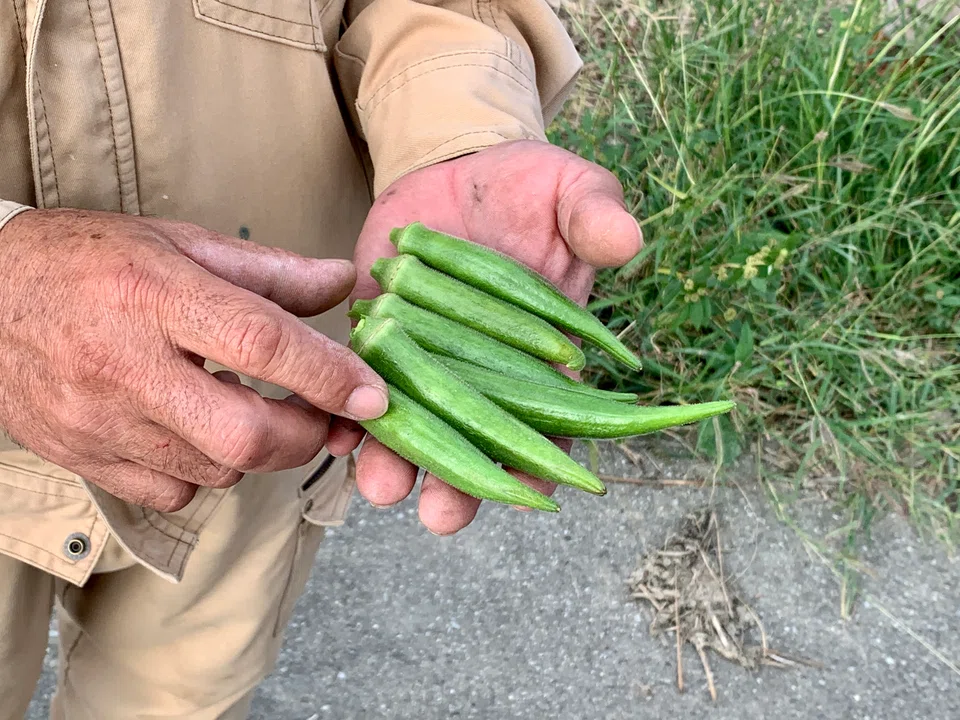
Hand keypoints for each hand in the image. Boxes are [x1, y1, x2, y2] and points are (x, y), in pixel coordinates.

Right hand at [0, 209, 386, 511]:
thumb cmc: (89, 262)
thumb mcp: (182, 244)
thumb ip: (270, 271)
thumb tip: (345, 281)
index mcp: (156, 295)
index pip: (260, 342)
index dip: (328, 375)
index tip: (373, 396)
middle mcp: (125, 364)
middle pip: (244, 434)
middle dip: (304, 436)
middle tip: (322, 417)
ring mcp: (99, 421)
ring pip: (216, 471)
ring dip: (256, 451)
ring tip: (252, 409)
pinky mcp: (83, 457)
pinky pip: (172, 492)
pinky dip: (205, 471)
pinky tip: (197, 432)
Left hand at [327, 140, 641, 533]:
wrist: (457, 170)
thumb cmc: (529, 187)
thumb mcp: (570, 190)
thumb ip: (595, 215)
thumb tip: (626, 240)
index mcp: (540, 356)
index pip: (550, 422)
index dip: (546, 463)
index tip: (538, 498)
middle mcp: (481, 373)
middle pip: (475, 442)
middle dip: (460, 485)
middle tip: (443, 515)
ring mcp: (425, 361)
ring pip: (414, 426)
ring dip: (397, 462)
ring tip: (382, 485)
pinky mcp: (377, 339)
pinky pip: (359, 385)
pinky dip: (347, 413)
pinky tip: (335, 437)